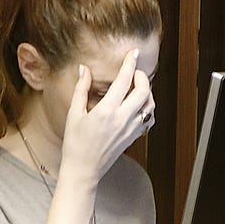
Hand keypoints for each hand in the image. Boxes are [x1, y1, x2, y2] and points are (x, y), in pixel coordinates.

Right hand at [58, 50, 153, 182]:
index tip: (134, 53)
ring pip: (150, 105)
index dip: (130, 63)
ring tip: (136, 87)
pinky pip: (148, 118)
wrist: (84, 170)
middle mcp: (122, 119)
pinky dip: (147, 108)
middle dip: (142, 77)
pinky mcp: (134, 137)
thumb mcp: (74, 114)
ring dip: (147, 92)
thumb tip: (84, 69)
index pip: (124, 80)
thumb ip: (81, 89)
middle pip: (144, 91)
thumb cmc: (75, 144)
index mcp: (106, 111)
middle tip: (134, 72)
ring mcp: (130, 129)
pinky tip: (137, 105)